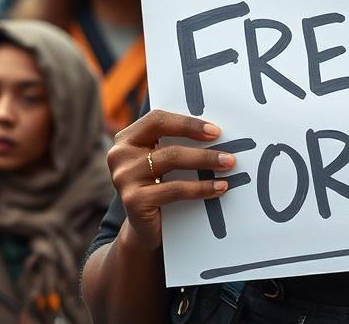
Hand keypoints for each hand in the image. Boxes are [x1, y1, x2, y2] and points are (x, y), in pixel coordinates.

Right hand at [107, 109, 232, 250]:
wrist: (144, 228)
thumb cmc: (160, 186)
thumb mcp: (164, 161)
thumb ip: (178, 143)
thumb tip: (216, 132)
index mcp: (127, 138)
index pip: (157, 120)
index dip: (187, 124)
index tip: (215, 131)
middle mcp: (120, 155)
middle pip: (167, 144)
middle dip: (202, 148)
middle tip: (229, 154)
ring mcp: (123, 178)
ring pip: (171, 162)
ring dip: (205, 163)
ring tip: (228, 166)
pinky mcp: (133, 200)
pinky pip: (175, 189)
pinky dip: (201, 187)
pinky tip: (219, 187)